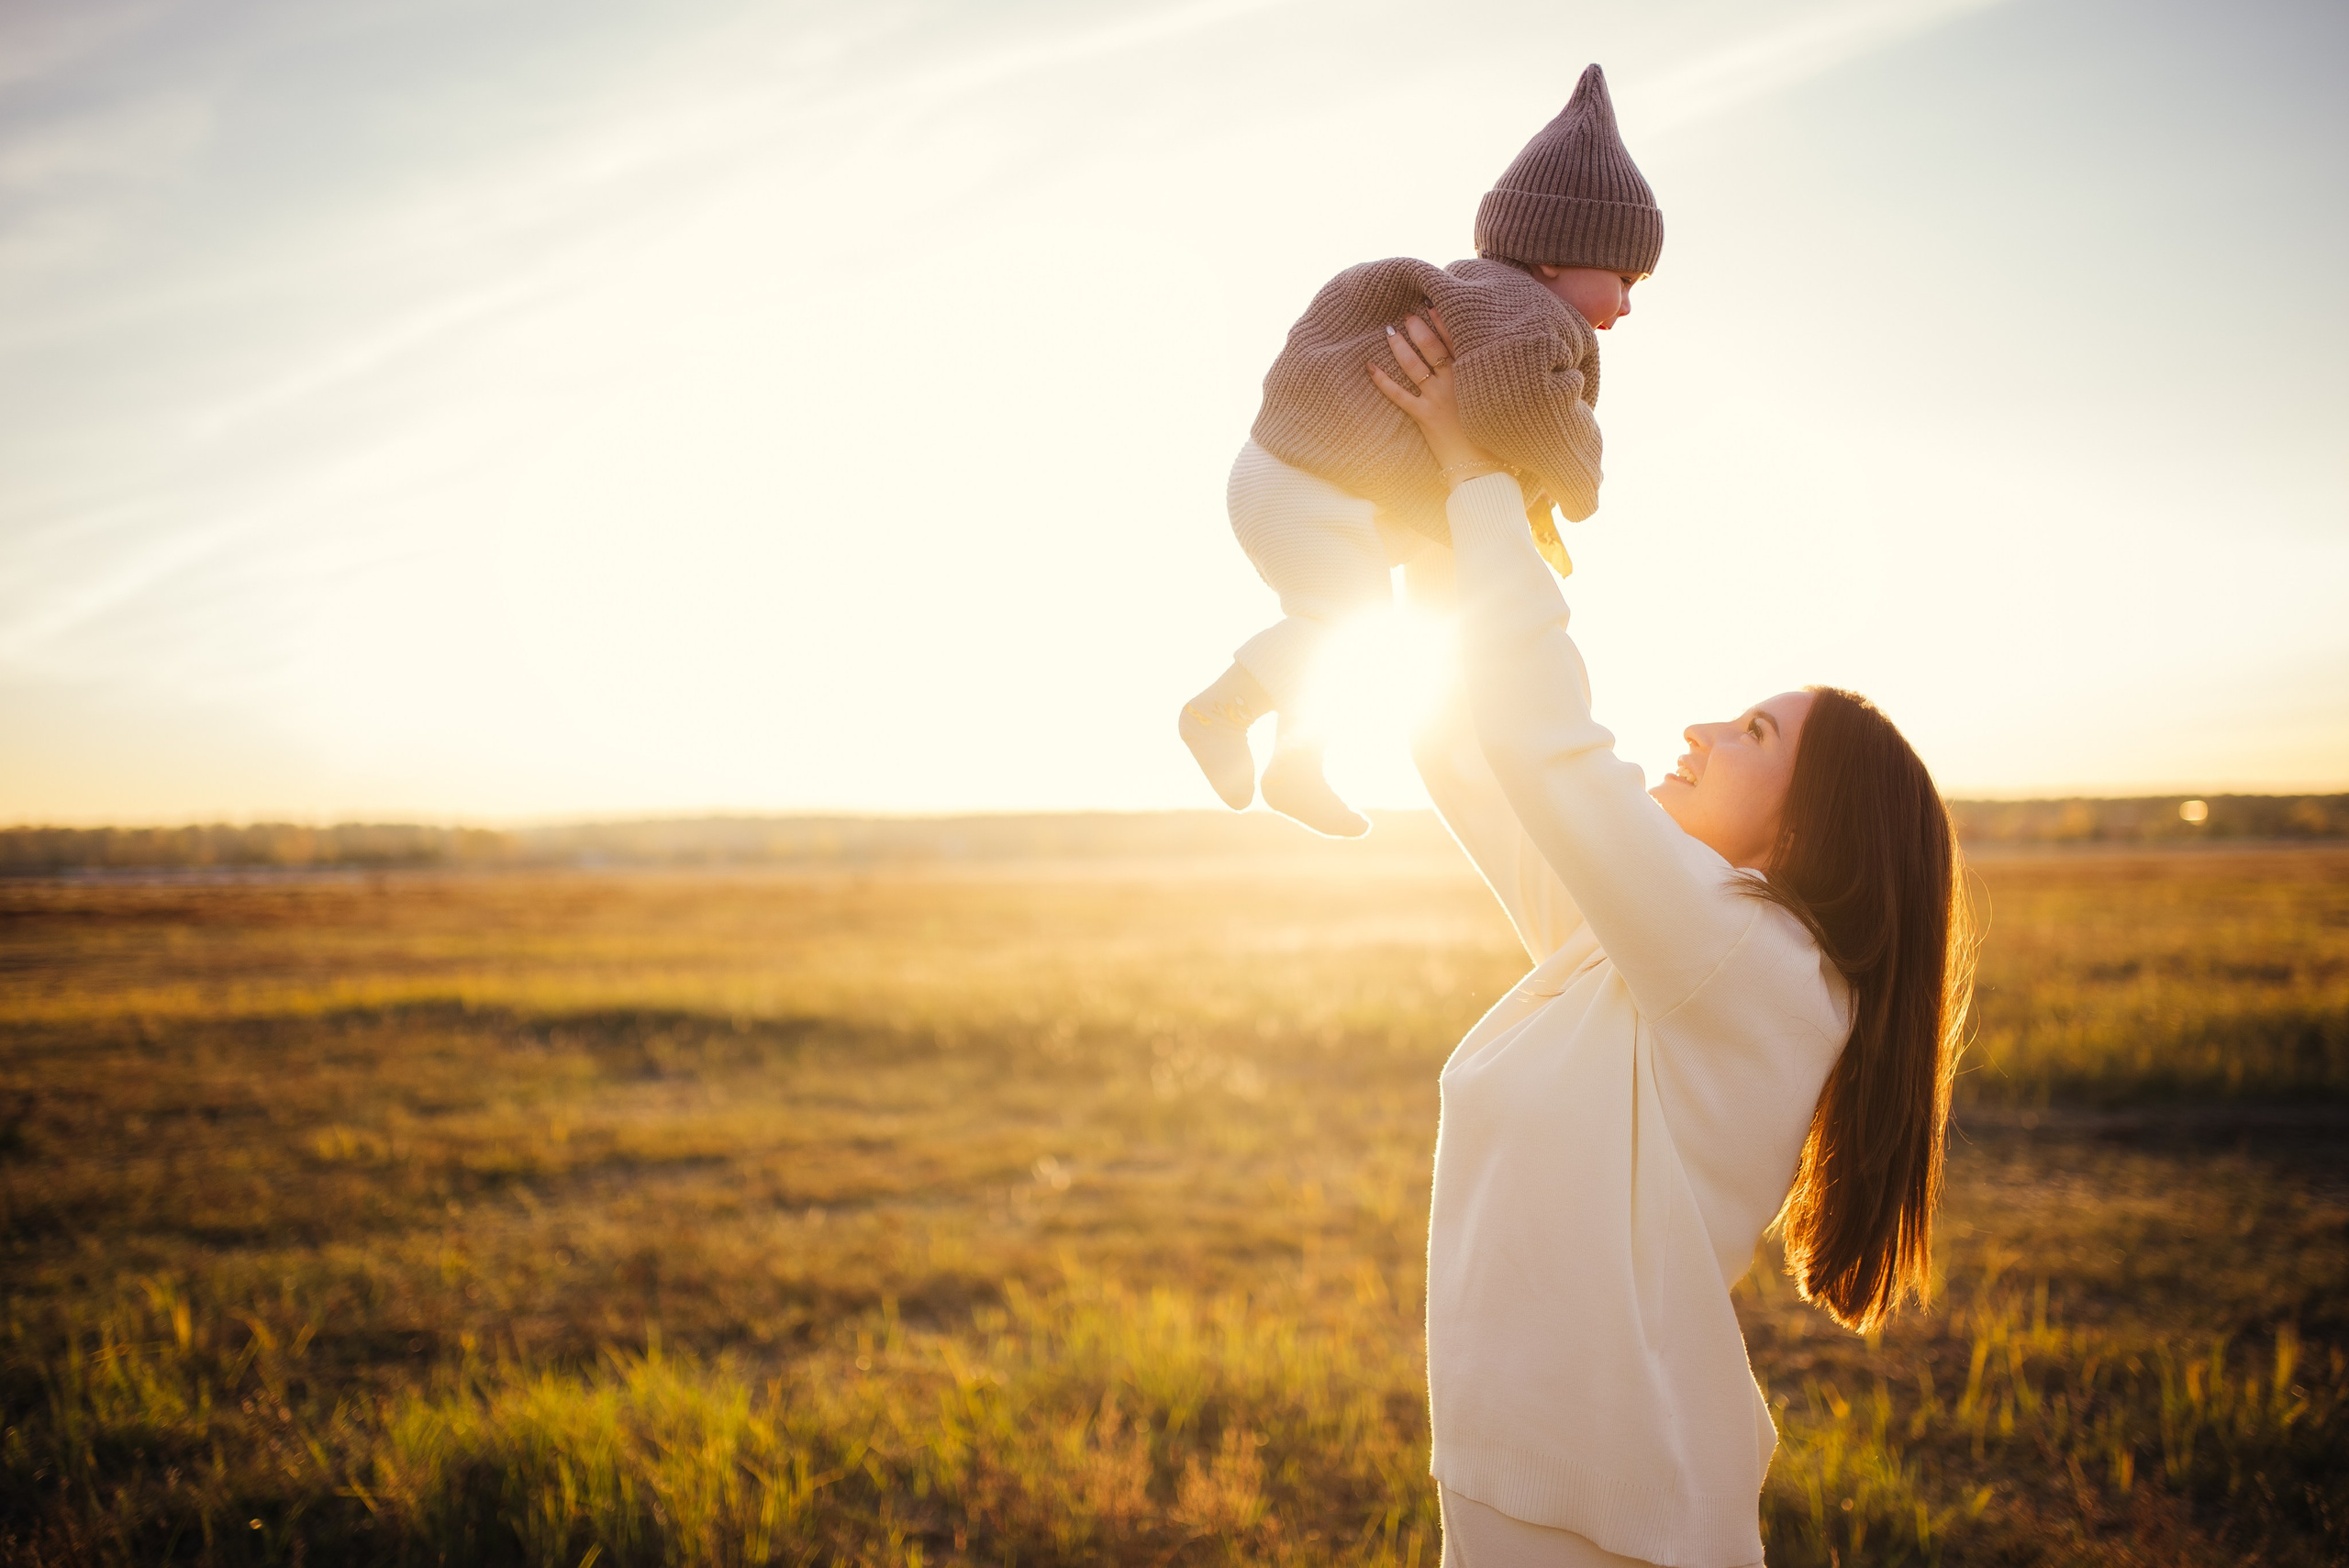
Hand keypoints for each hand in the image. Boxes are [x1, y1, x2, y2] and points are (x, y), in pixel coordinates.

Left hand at [1369, 310, 1495, 477]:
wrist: (1482, 466)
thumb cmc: (1492, 434)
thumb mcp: (1491, 398)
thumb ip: (1482, 378)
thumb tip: (1475, 359)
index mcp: (1472, 376)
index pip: (1456, 341)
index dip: (1442, 321)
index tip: (1431, 304)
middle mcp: (1454, 383)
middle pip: (1432, 348)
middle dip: (1418, 328)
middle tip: (1406, 313)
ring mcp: (1437, 399)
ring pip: (1414, 366)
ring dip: (1400, 347)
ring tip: (1390, 331)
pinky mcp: (1424, 417)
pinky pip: (1399, 395)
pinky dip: (1382, 380)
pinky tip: (1369, 367)